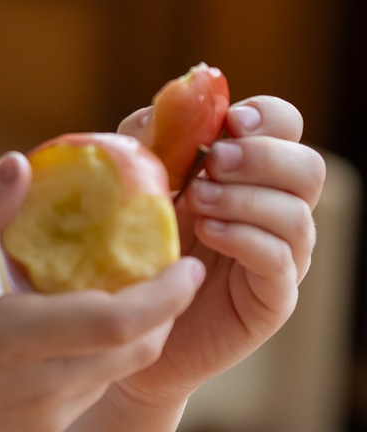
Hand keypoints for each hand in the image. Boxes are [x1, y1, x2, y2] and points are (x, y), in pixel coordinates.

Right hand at [0, 153, 206, 431]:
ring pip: (118, 372)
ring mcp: (43, 419)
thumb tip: (20, 162)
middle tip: (170, 268)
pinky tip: (76, 331)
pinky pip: (90, 392)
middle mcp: (40, 388)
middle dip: (165, 309)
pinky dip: (100, 357)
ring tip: (126, 293)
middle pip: (137, 348)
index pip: (120, 321)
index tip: (188, 261)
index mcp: (11, 341)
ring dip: (134, 334)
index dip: (167, 293)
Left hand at [103, 95, 324, 411]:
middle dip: (263, 157)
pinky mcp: (272, 297)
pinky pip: (281, 260)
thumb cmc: (129, 247)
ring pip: (298, 214)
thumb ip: (148, 143)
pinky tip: (209, 233)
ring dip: (247, 198)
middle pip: (309, 167)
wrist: (123, 325)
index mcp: (246, 172)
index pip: (285, 127)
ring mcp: (280, 255)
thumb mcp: (132, 185)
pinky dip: (247, 238)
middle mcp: (274, 209)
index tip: (231, 122)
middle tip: (214, 163)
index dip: (267, 117)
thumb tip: (167, 105)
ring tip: (198, 202)